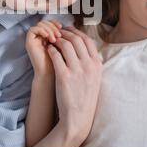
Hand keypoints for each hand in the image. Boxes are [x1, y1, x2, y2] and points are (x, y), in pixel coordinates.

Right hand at [26, 20, 61, 75]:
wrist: (52, 75)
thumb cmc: (61, 63)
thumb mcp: (64, 46)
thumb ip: (64, 36)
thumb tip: (70, 26)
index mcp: (47, 37)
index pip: (50, 23)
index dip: (57, 24)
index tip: (64, 29)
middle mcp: (39, 37)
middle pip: (45, 22)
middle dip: (53, 26)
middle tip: (60, 34)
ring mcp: (34, 40)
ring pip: (40, 24)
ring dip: (49, 28)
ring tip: (56, 37)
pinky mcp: (29, 42)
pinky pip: (33, 29)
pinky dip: (42, 31)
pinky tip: (50, 38)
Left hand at [47, 26, 102, 146]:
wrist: (78, 116)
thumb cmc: (85, 97)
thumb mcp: (95, 78)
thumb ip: (91, 62)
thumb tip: (85, 48)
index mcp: (97, 64)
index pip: (87, 40)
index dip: (76, 32)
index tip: (68, 30)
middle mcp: (88, 65)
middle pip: (76, 39)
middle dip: (65, 33)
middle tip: (57, 33)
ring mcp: (77, 70)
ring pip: (66, 45)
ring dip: (57, 40)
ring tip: (52, 41)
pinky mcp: (64, 76)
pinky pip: (56, 56)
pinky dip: (51, 50)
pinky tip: (48, 50)